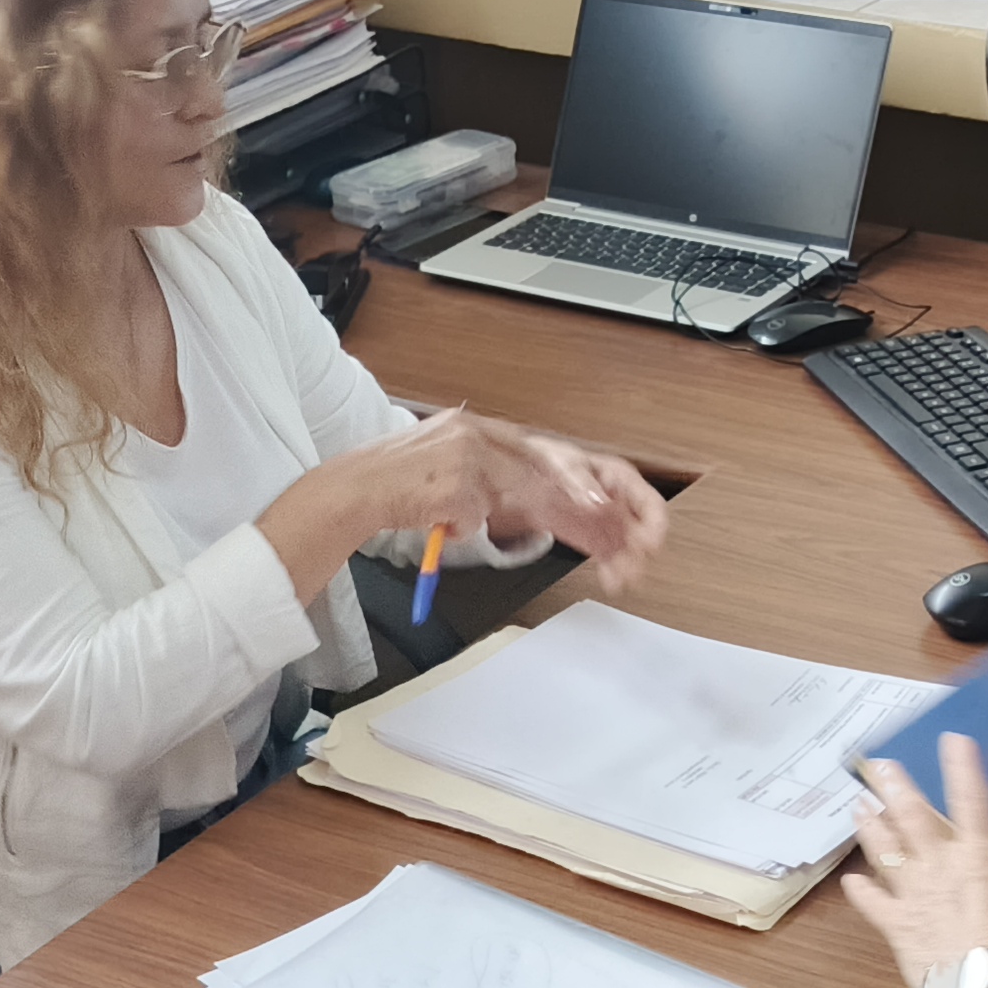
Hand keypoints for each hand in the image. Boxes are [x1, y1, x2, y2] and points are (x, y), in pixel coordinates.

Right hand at [265, 411, 669, 599]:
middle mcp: (485, 435)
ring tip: (606, 552)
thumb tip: (574, 523)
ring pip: (534, 488)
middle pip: (561, 466)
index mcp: (494, 435)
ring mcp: (468, 454)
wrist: (350, 489)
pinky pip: (479, 512)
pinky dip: (475, 527)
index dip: (603, 486)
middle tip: (638, 540)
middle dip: (604, 504)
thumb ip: (515, 497)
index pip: (563, 457)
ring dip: (572, 521)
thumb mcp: (471, 488)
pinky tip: (459, 529)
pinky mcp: (448, 478)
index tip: (630, 520)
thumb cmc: (407, 493)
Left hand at [838, 734, 987, 987]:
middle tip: (880, 766)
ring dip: (871, 826)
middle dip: (896, 788)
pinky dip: (861, 892)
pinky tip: (850, 881)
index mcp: (980, 855)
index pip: (972, 800)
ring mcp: (912, 892)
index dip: (962, 766)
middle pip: (912, 817)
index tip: (952, 739)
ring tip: (859, 805)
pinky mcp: (895, 923)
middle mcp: (940, 865)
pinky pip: (872, 903)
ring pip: (885, 849)